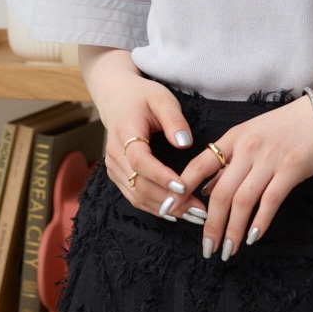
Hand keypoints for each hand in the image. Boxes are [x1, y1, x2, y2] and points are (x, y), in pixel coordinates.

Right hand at [87, 60, 207, 224]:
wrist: (116, 97)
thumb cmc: (142, 96)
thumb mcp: (162, 98)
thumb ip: (174, 120)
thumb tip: (185, 144)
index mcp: (125, 131)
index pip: (140, 160)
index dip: (161, 176)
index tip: (184, 186)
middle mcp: (114, 153)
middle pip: (138, 184)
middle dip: (169, 200)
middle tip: (199, 210)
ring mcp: (113, 166)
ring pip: (136, 195)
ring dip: (164, 209)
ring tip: (193, 215)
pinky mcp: (117, 174)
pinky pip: (134, 196)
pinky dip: (155, 207)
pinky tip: (176, 212)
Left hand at [178, 95, 312, 258]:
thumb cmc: (289, 125)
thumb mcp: (252, 135)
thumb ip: (229, 160)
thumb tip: (207, 189)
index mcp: (234, 138)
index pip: (199, 165)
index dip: (181, 188)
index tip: (169, 209)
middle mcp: (248, 148)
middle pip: (220, 192)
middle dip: (210, 224)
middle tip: (206, 247)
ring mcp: (270, 158)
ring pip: (242, 200)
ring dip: (233, 229)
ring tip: (227, 250)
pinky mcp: (292, 169)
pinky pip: (270, 200)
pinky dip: (260, 221)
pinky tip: (253, 237)